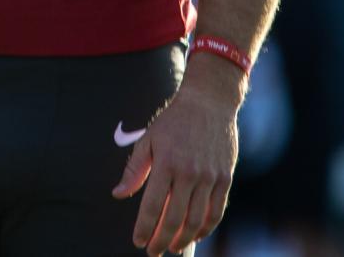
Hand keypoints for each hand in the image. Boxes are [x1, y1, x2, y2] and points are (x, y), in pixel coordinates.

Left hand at [112, 80, 239, 254]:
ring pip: (197, 219)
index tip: (138, 242)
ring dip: (184, 239)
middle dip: (162, 240)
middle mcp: (189, 172)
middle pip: (175, 218)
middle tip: (153, 251)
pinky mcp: (225, 177)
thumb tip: (118, 194)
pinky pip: (216, 210)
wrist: (209, 102)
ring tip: (173, 247)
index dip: (144, 228)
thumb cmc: (174, 120)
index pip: (152, 205)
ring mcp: (209, 176)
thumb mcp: (148, 139)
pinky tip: (196, 235)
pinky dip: (206, 227)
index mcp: (166, 162)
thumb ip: (134, 169)